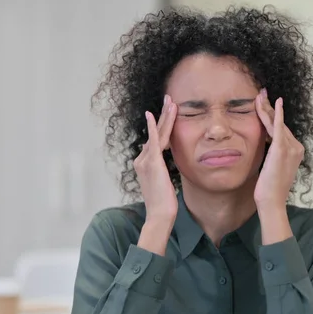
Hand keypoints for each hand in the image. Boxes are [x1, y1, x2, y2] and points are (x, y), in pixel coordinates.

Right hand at [134, 95, 178, 221]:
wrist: (160, 215)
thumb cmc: (163, 203)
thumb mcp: (163, 182)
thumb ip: (161, 170)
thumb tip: (163, 164)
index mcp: (144, 164)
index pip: (155, 139)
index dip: (162, 124)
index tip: (169, 112)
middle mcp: (142, 160)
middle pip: (155, 133)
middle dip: (163, 115)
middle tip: (169, 98)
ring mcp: (145, 161)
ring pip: (156, 133)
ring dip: (164, 116)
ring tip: (171, 101)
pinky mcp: (152, 163)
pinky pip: (153, 141)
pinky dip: (153, 127)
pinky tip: (152, 115)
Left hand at [254, 89, 303, 207]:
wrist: (272, 201)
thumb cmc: (269, 188)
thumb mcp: (271, 167)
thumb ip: (271, 154)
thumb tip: (264, 145)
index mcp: (295, 151)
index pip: (281, 129)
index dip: (272, 115)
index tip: (263, 104)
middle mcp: (296, 148)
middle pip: (280, 123)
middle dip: (269, 107)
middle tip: (261, 93)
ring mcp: (291, 148)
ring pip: (277, 123)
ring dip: (267, 108)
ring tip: (259, 95)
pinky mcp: (282, 150)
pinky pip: (279, 128)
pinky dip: (277, 114)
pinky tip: (276, 102)